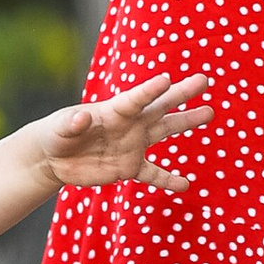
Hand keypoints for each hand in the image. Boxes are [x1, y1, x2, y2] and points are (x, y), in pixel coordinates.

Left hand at [23, 70, 209, 196]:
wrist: (55, 158)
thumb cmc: (57, 134)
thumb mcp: (59, 128)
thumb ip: (70, 122)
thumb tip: (81, 117)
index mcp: (113, 111)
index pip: (135, 99)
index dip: (150, 90)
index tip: (167, 79)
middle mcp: (129, 125)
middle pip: (159, 107)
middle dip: (181, 94)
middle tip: (204, 80)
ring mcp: (132, 145)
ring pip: (164, 131)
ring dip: (186, 122)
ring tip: (208, 113)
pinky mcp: (129, 167)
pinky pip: (153, 173)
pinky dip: (168, 179)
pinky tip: (185, 184)